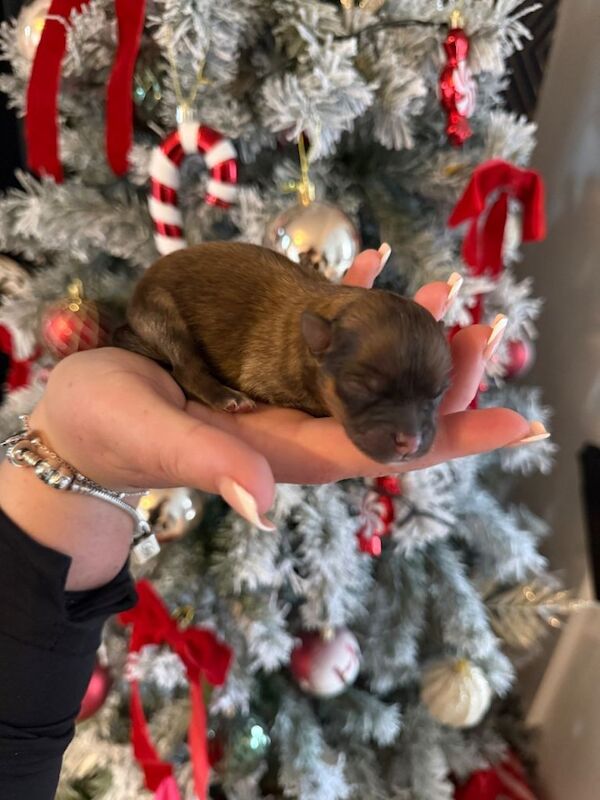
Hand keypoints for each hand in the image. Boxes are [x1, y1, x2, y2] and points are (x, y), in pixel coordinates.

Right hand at [28, 250, 530, 517]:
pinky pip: (324, 337)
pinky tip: (372, 265)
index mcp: (282, 454)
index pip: (381, 447)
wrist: (84, 418)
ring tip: (444, 288)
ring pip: (366, 370)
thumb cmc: (109, 430)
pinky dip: (352, 303)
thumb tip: (265, 506)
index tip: (513, 420)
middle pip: (390, 409)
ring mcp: (285, 398)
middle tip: (484, 327)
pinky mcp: (267, 368)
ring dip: (408, 334)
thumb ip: (210, 464)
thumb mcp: (153, 439)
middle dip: (444, 376)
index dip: (449, 435)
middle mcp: (298, 429)